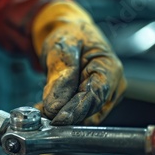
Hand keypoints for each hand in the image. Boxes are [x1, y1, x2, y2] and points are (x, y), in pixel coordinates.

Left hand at [32, 0, 126, 124]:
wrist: (71, 35)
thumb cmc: (70, 36)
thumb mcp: (62, 48)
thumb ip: (61, 77)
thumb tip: (55, 106)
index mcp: (110, 67)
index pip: (96, 95)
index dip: (77, 110)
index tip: (57, 119)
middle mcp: (113, 85)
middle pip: (91, 110)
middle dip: (66, 115)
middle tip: (41, 114)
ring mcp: (106, 96)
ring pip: (85, 116)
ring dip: (62, 116)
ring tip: (41, 109)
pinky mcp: (94, 104)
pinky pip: (80, 116)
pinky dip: (62, 114)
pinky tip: (47, 109)